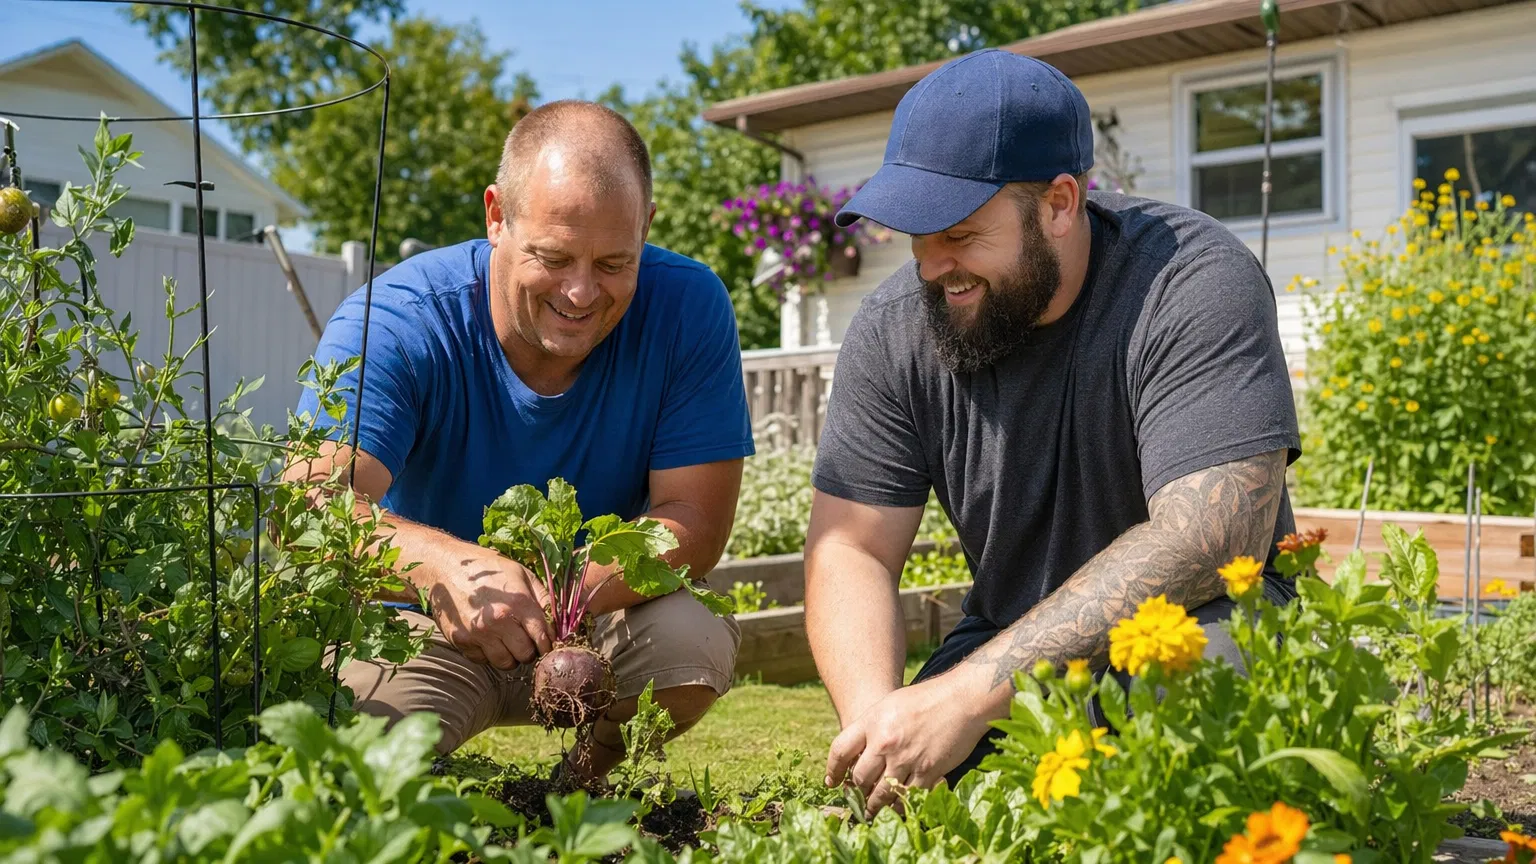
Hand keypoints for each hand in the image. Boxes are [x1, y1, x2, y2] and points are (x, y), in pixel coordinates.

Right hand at [425, 546, 553, 668]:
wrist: (444, 567)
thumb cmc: (487, 568)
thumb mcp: (521, 573)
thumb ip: (543, 597)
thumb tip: (562, 621)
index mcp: (518, 603)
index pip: (543, 638)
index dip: (548, 644)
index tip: (546, 642)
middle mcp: (499, 621)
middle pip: (526, 655)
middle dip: (530, 651)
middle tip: (526, 641)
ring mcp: (478, 634)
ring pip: (505, 663)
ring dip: (510, 656)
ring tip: (508, 641)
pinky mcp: (461, 641)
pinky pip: (483, 660)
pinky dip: (489, 654)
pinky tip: (489, 638)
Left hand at [824, 674, 991, 816]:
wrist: (961, 699)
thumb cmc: (925, 699)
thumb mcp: (889, 705)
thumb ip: (871, 727)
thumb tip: (858, 752)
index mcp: (872, 722)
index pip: (840, 751)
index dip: (832, 770)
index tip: (831, 782)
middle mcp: (885, 742)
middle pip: (860, 777)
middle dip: (856, 792)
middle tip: (855, 800)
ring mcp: (906, 759)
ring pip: (882, 792)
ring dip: (875, 805)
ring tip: (870, 812)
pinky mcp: (927, 771)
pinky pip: (908, 797)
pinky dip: (900, 806)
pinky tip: (896, 808)